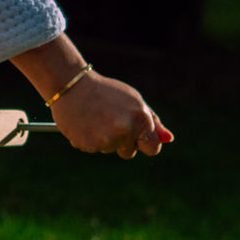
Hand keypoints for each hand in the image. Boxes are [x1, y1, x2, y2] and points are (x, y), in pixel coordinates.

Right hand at [50, 70, 173, 158]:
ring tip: (94, 119)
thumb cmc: (106, 92)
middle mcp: (125, 131)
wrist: (72, 86)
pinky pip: (93, 149)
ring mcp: (106, 140)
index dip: (143, 142)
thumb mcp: (134, 102)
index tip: (135, 136)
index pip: (153, 148)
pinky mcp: (87, 145)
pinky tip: (84, 123)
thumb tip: (168, 139)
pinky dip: (88, 139)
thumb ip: (152, 122)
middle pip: (128, 153)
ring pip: (109, 150)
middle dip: (122, 142)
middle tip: (108, 120)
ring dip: (103, 139)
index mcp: (141, 119)